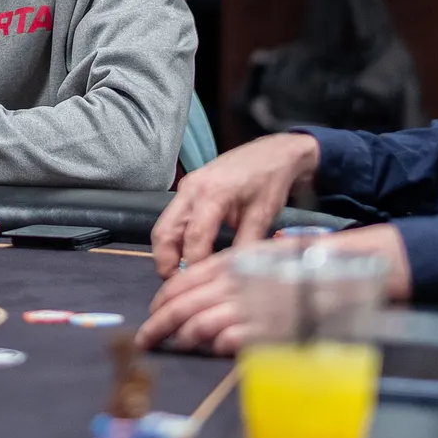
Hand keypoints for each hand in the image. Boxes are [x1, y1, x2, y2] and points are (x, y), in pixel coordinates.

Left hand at [136, 225, 410, 353]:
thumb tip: (198, 295)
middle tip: (144, 338)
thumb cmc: (298, 261)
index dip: (162, 300)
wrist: (341, 267)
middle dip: (158, 324)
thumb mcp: (258, 256)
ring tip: (172, 345)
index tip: (152, 313)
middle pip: (183, 305)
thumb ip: (228, 273)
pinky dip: (215, 344)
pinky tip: (209, 348)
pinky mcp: (268, 327)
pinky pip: (231, 339)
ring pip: (200, 324)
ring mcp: (251, 305)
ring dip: (182, 337)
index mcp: (230, 262)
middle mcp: (235, 282)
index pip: (183, 282)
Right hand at [149, 133, 319, 278]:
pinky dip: (175, 239)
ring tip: (182, 274)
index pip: (194, 238)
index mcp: (213, 193)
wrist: (273, 151)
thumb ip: (245, 245)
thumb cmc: (271, 180)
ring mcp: (186, 187)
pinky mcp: (187, 188)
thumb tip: (230, 276)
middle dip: (166, 262)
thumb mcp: (263, 215)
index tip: (201, 285)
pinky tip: (190, 254)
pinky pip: (173, 218)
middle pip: (164, 232)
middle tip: (178, 285)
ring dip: (168, 252)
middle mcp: (192, 189)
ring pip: (164, 226)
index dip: (195, 266)